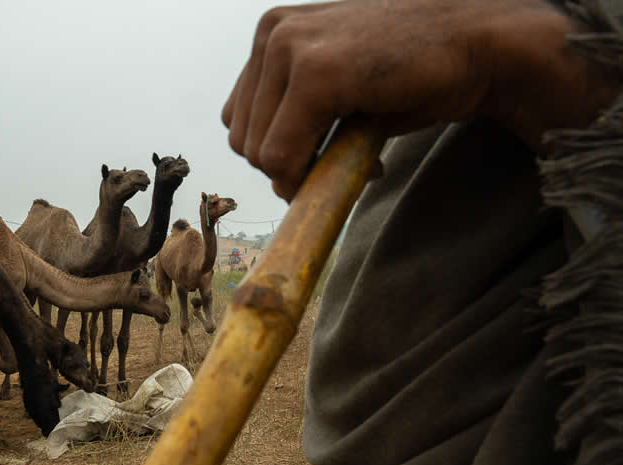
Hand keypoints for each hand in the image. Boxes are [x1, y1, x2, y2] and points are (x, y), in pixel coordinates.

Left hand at [223, 0, 618, 200]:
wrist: (479, 45)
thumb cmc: (414, 68)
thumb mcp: (339, 88)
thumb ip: (297, 117)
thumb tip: (274, 175)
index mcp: (273, 32)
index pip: (239, 119)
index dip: (278, 151)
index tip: (323, 155)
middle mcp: (273, 32)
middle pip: (243, 140)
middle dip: (290, 166)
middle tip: (344, 162)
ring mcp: (290, 47)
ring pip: (259, 153)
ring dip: (305, 173)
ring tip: (359, 155)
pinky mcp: (315, 72)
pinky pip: (282, 156)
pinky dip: (311, 176)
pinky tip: (366, 161)